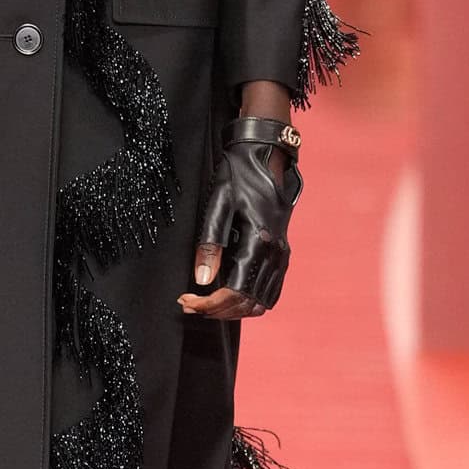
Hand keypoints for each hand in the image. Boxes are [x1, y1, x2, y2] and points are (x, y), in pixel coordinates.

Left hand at [177, 120, 302, 319]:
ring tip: (205, 302)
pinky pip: (270, 291)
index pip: (235, 292)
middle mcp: (276, 253)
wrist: (266, 157)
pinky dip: (249, 301)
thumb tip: (202, 280)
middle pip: (248, 303)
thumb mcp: (218, 204)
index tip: (185, 300)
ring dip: (233, 309)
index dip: (209, 304)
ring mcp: (283, 255)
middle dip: (217, 311)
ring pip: (261, 303)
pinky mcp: (283, 254)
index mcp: (259, 241)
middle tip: (189, 304)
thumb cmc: (238, 176)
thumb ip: (210, 243)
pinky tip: (228, 294)